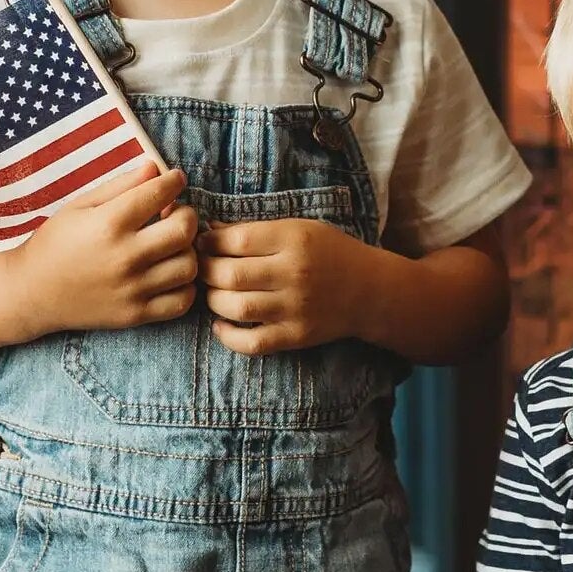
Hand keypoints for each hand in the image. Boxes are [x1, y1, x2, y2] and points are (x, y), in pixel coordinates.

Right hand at [8, 165, 198, 337]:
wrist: (31, 292)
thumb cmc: (55, 243)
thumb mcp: (80, 206)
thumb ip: (120, 186)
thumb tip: (155, 168)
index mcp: (108, 224)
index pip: (159, 194)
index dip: (173, 181)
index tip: (174, 180)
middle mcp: (124, 257)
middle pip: (184, 230)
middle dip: (186, 215)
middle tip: (174, 214)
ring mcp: (132, 290)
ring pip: (189, 266)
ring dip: (186, 250)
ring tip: (170, 245)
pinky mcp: (135, 315)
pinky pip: (182, 300)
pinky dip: (184, 285)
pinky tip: (168, 273)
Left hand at [200, 217, 378, 353]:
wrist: (370, 291)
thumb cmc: (330, 253)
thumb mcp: (299, 228)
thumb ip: (256, 230)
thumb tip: (209, 231)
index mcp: (294, 240)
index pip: (236, 240)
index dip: (210, 242)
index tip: (202, 244)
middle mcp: (294, 274)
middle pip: (230, 274)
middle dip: (206, 271)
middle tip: (201, 269)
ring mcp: (295, 308)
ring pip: (235, 307)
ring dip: (213, 300)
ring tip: (212, 292)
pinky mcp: (296, 336)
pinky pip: (252, 342)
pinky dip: (228, 337)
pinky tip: (220, 325)